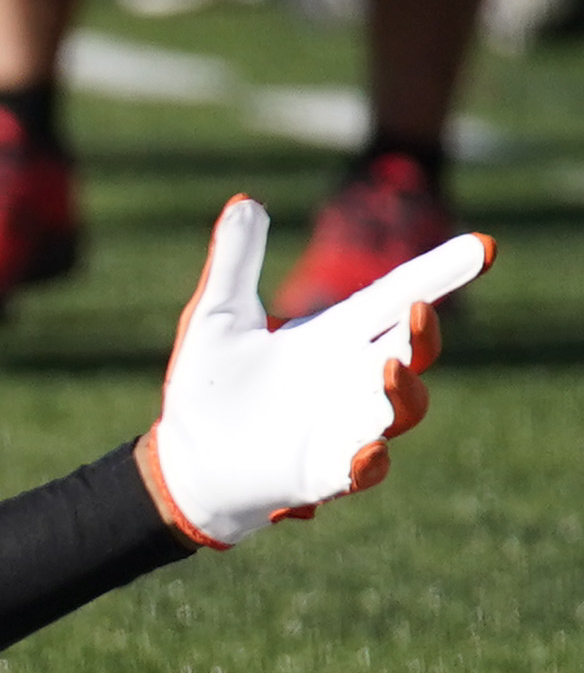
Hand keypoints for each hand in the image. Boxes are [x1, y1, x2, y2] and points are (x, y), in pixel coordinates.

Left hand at [140, 197, 489, 548]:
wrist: (187, 456)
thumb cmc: (210, 382)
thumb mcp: (218, 315)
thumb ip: (236, 262)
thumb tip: (246, 201)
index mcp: (333, 336)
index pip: (395, 297)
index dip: (439, 271)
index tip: (485, 245)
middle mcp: (353, 378)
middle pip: (412, 351)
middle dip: (424, 332)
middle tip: (419, 308)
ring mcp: (346, 425)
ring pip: (402, 408)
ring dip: (403, 389)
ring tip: (388, 368)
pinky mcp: (326, 471)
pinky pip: (364, 470)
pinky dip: (369, 461)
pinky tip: (366, 451)